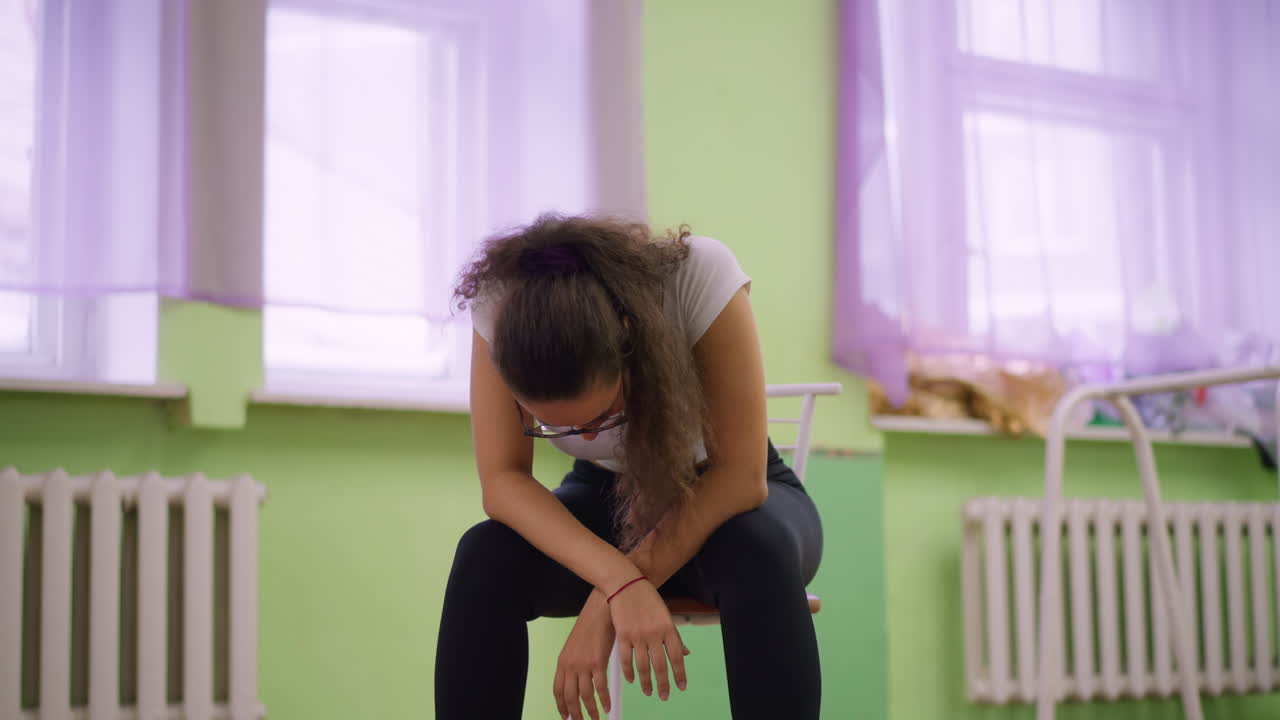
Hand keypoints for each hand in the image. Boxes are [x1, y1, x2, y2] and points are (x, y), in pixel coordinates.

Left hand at [554, 592, 615, 719]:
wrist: (600, 611)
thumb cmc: (591, 626)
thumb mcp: (576, 646)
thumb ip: (575, 663)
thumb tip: (579, 678)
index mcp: (563, 662)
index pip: (558, 690)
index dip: (561, 706)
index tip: (565, 716)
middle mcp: (570, 665)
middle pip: (570, 697)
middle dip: (575, 714)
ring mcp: (583, 664)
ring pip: (585, 696)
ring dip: (591, 711)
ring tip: (596, 719)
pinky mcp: (598, 662)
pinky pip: (600, 688)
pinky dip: (604, 700)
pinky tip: (608, 705)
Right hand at [606, 578, 689, 701]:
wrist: (626, 584)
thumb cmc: (648, 599)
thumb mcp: (666, 615)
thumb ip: (675, 636)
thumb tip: (686, 654)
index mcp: (668, 628)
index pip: (677, 657)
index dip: (680, 674)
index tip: (681, 687)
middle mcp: (655, 633)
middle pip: (660, 665)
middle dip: (663, 684)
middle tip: (664, 696)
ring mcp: (638, 635)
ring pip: (643, 666)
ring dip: (646, 682)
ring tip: (649, 692)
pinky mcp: (623, 635)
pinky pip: (626, 659)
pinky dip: (629, 672)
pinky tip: (632, 680)